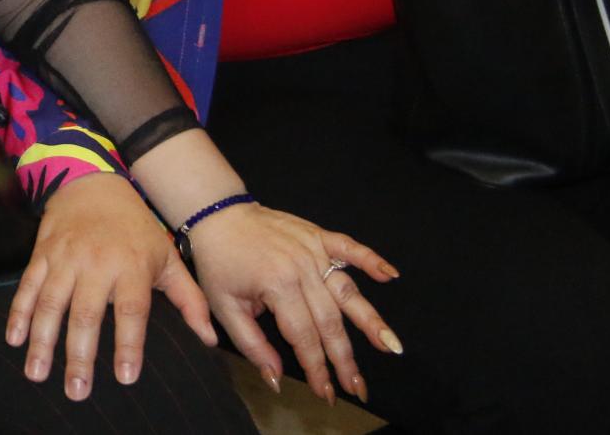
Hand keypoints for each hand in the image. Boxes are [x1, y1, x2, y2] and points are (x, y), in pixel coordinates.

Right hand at [6, 174, 214, 401]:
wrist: (93, 182)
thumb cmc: (136, 227)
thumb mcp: (168, 257)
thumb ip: (189, 299)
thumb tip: (209, 340)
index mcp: (132, 265)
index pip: (131, 310)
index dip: (128, 343)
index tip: (125, 376)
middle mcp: (97, 262)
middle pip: (86, 313)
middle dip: (79, 354)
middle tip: (77, 390)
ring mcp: (66, 257)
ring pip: (51, 303)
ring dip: (42, 340)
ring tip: (37, 373)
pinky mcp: (42, 253)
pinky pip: (27, 286)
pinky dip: (18, 312)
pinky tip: (14, 339)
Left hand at [187, 202, 398, 407]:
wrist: (218, 215)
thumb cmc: (219, 262)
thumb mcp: (224, 307)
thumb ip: (252, 344)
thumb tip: (276, 379)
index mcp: (276, 286)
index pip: (304, 337)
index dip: (316, 369)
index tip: (326, 393)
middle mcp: (300, 269)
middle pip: (330, 322)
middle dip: (344, 359)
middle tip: (357, 387)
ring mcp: (312, 250)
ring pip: (347, 291)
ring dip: (371, 321)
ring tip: (391, 346)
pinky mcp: (318, 236)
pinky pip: (349, 247)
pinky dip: (371, 259)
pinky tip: (391, 276)